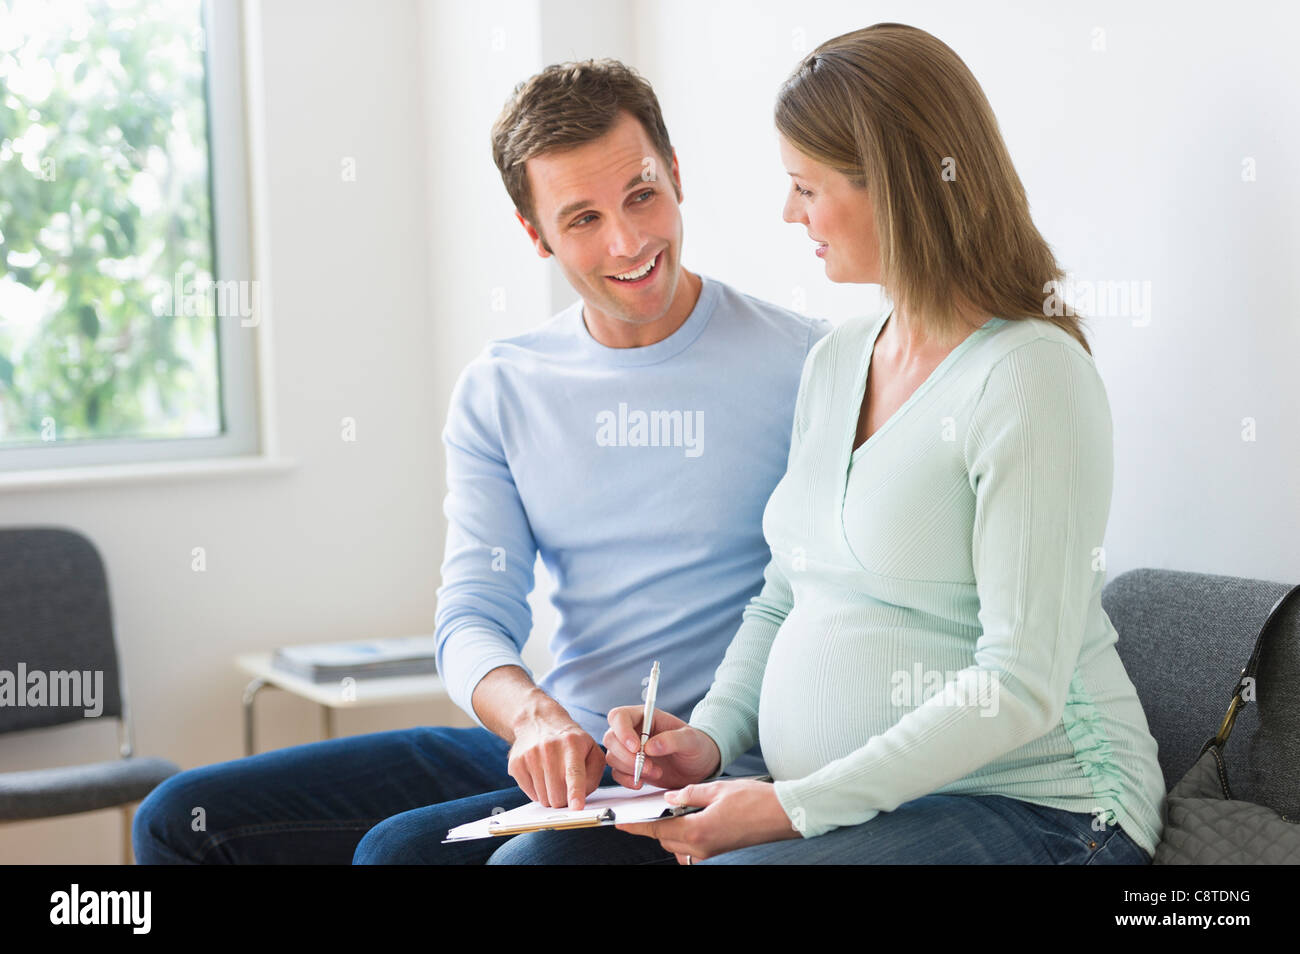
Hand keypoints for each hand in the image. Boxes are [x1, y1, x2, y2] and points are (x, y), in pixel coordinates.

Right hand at [507, 698, 604, 810]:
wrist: (539, 721)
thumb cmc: (571, 741)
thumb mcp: (591, 749)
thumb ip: (593, 773)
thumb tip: (582, 796)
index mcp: (572, 744)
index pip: (574, 773)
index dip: (575, 792)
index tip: (577, 807)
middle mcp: (549, 748)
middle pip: (558, 795)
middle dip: (565, 800)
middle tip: (567, 787)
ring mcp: (530, 756)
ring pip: (544, 798)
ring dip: (551, 796)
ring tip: (554, 777)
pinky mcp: (516, 764)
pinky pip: (530, 795)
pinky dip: (538, 792)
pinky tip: (541, 775)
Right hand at [604, 705, 720, 790]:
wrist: (699, 766)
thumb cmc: (697, 746)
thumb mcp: (691, 740)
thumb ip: (673, 740)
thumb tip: (650, 746)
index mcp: (645, 716)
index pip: (619, 716)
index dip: (622, 731)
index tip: (637, 748)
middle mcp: (633, 731)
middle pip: (611, 738)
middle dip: (627, 756)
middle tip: (651, 767)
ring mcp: (629, 749)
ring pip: (612, 756)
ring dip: (630, 768)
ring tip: (657, 773)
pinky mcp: (630, 766)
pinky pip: (616, 772)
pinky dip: (627, 780)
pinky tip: (642, 782)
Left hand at [615, 779, 802, 862]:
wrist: (784, 814)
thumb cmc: (755, 800)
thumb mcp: (717, 789)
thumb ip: (689, 794)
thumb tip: (669, 798)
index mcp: (698, 831)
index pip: (658, 828)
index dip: (636, 824)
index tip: (618, 820)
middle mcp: (701, 846)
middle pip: (664, 838)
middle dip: (652, 824)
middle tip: (641, 807)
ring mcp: (711, 851)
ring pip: (677, 843)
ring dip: (668, 828)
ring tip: (664, 808)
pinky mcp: (718, 849)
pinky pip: (691, 844)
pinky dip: (682, 832)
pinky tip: (685, 815)